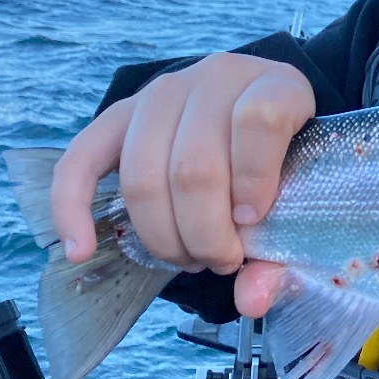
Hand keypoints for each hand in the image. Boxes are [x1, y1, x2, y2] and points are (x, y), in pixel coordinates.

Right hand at [50, 53, 312, 313]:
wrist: (258, 111)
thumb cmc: (284, 159)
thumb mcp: (304, 191)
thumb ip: (283, 251)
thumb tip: (250, 300)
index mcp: (275, 86)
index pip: (259, 120)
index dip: (255, 179)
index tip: (255, 221)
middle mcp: (215, 78)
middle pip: (194, 165)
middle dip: (205, 233)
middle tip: (223, 260)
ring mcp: (162, 92)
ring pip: (143, 173)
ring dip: (162, 235)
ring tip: (188, 257)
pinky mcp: (119, 115)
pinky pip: (80, 160)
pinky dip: (74, 208)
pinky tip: (81, 249)